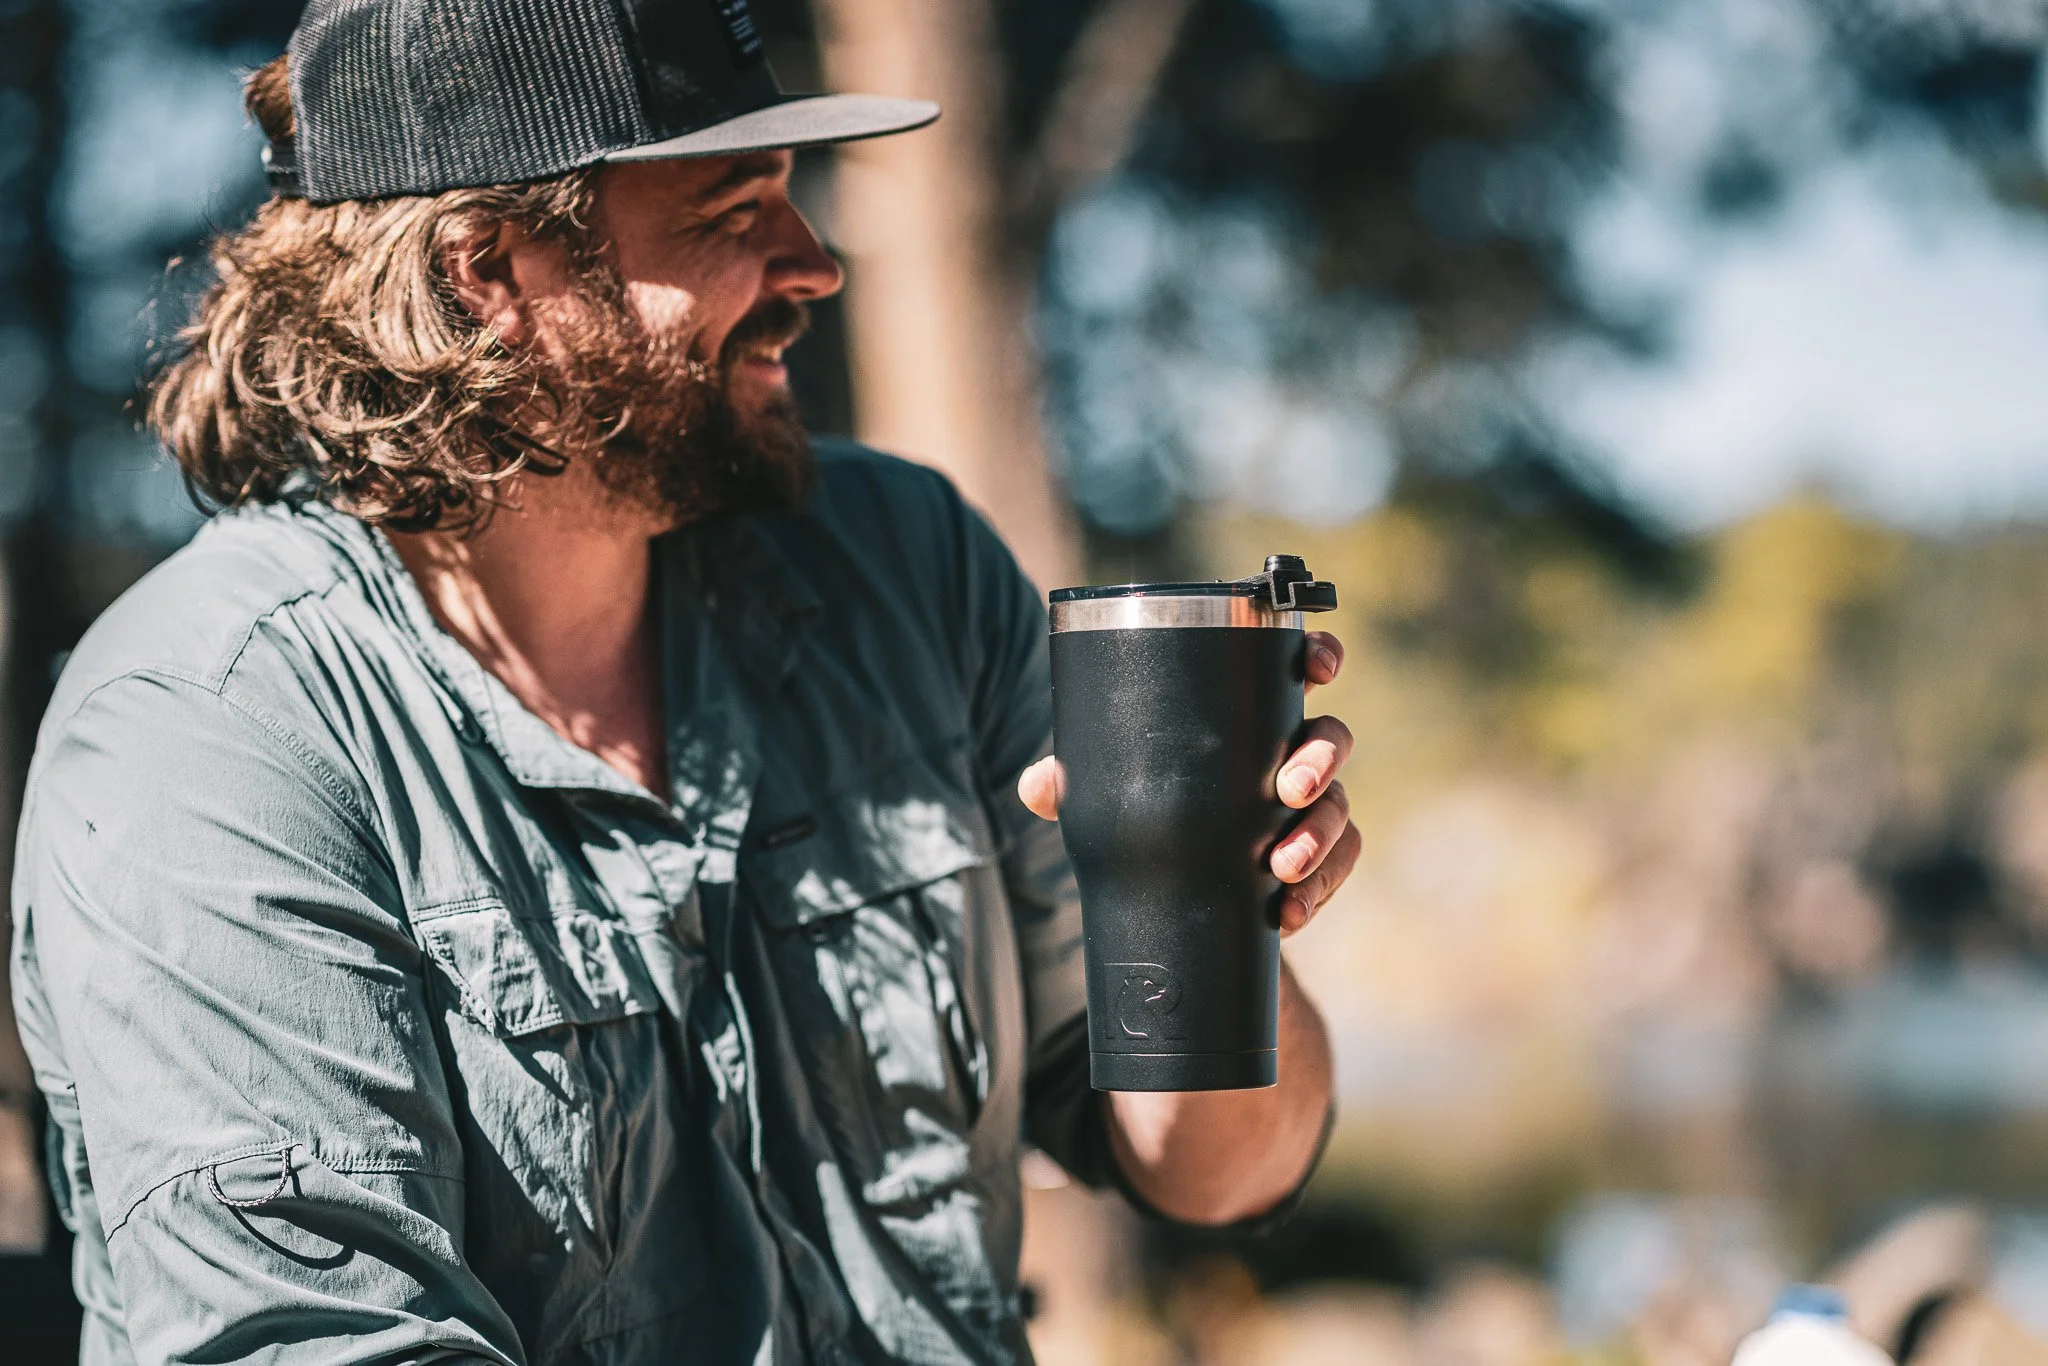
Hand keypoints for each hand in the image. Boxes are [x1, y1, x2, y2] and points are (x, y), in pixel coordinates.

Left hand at [1018, 630, 1360, 935]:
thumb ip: (1073, 784)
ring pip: (1340, 809)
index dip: (1318, 656)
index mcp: (1248, 720)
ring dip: (1319, 835)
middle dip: (1320, 760)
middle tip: (1290, 789)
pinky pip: (1336, 869)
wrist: (1176, 909)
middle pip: (1332, 738)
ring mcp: (1308, 812)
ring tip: (1282, 866)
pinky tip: (1287, 912)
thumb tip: (1038, 785)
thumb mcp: (1109, 801)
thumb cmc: (1150, 824)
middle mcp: (1288, 757)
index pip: (1293, 673)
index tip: (1321, 665)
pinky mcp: (1316, 866)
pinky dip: (1317, 892)